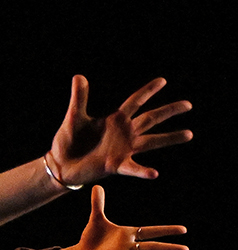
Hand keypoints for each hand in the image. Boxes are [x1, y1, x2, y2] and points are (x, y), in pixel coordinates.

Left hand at [47, 76, 192, 185]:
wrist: (60, 164)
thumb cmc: (68, 141)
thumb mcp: (74, 117)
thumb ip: (79, 98)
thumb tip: (79, 76)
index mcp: (115, 120)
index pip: (135, 102)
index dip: (148, 91)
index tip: (163, 80)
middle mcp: (124, 133)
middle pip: (151, 118)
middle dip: (169, 111)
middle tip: (188, 104)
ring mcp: (123, 149)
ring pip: (152, 142)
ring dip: (170, 138)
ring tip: (189, 134)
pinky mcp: (115, 165)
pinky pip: (132, 168)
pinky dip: (143, 171)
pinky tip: (154, 173)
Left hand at [51, 186, 187, 249]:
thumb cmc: (92, 238)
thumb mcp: (96, 219)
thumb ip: (98, 204)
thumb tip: (96, 186)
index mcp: (128, 235)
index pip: (151, 231)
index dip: (166, 230)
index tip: (183, 230)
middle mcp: (126, 248)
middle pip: (150, 248)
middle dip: (168, 248)